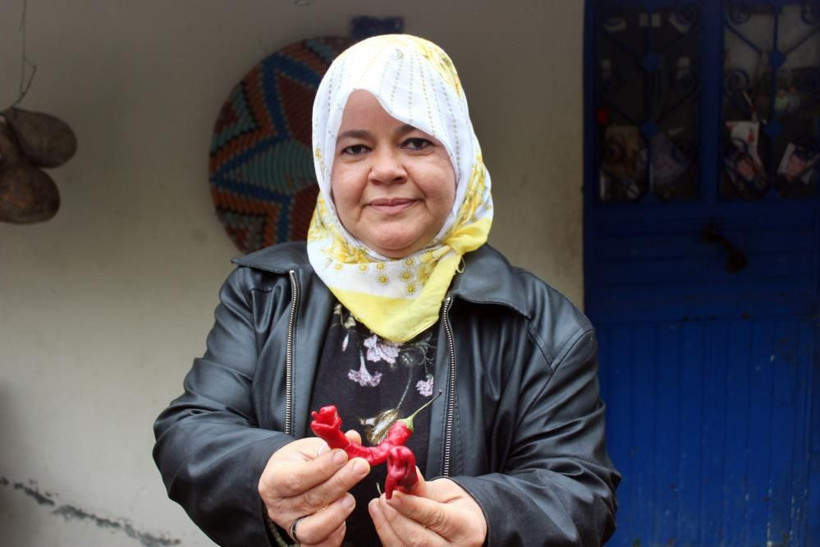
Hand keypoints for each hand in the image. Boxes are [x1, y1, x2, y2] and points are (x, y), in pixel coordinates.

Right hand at [258, 433, 369, 545]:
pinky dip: (335, 535)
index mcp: (273, 481)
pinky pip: (320, 545)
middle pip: (309, 500)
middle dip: (339, 483)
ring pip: (313, 529)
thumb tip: (353, 439)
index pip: (295, 478)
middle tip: (360, 467)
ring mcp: (291, 526)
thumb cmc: (298, 463)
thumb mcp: (308, 448)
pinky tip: (345, 517)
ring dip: (337, 512)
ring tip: (351, 496)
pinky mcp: (304, 539)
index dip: (320, 468)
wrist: (287, 481)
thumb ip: (330, 445)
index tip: (342, 455)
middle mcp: (279, 507)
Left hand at [368, 473, 486, 545]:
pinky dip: (385, 534)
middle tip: (383, 497)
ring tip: (378, 504)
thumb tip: (402, 475)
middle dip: (394, 517)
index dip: (411, 506)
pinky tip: (380, 518)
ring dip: (385, 526)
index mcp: (466, 528)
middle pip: (417, 539)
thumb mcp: (446, 491)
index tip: (393, 494)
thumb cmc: (457, 507)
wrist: (466, 528)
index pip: (436, 518)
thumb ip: (422, 487)